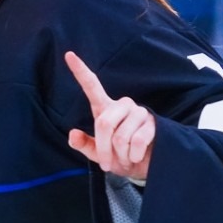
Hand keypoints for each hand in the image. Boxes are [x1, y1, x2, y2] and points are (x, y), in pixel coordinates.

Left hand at [65, 52, 154, 183]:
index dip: (80, 71)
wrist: (145, 168)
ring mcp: (139, 112)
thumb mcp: (98, 154)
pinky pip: (137, 141)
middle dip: (103, 148)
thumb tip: (72, 134)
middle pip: (104, 123)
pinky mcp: (153, 122)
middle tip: (106, 163)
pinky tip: (137, 156)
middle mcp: (123, 105)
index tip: (68, 55)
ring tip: (126, 157)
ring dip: (121, 155)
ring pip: (121, 136)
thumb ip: (84, 144)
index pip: (92, 87)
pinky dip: (133, 155)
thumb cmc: (119, 157)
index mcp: (105, 109)